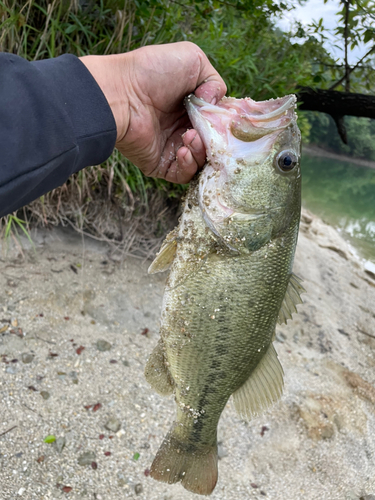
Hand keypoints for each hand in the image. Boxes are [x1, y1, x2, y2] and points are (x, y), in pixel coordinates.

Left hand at [80, 42, 225, 182]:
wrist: (122, 93)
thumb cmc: (153, 71)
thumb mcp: (193, 60)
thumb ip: (215, 81)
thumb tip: (216, 105)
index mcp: (191, 106)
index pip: (217, 123)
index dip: (224, 125)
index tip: (225, 122)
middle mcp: (182, 128)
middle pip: (212, 144)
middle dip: (214, 140)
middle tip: (207, 131)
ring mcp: (172, 147)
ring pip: (200, 162)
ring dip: (201, 151)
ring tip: (190, 136)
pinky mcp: (160, 164)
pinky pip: (183, 175)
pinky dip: (189, 165)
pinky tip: (184, 149)